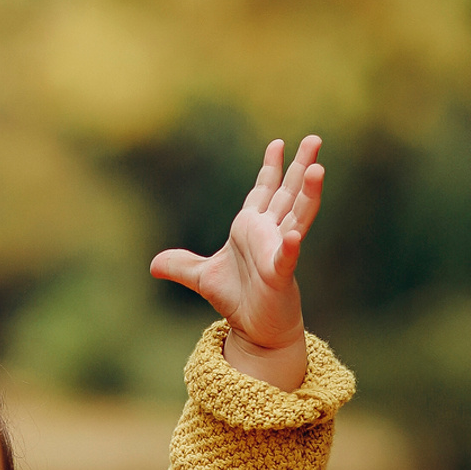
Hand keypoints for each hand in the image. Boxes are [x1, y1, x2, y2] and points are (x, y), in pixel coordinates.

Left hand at [150, 135, 323, 390]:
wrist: (255, 331)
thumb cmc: (237, 300)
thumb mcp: (202, 278)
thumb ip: (181, 265)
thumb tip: (153, 264)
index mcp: (251, 229)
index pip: (263, 191)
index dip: (271, 168)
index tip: (278, 143)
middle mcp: (269, 235)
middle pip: (288, 194)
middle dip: (300, 166)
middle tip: (314, 139)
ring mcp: (278, 252)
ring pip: (297, 217)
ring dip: (307, 194)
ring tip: (317, 169)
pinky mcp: (279, 276)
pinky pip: (286, 257)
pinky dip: (289, 246)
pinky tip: (294, 235)